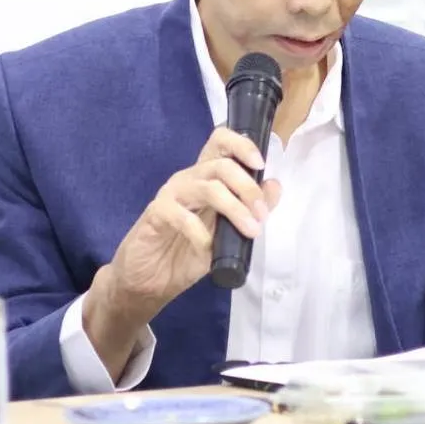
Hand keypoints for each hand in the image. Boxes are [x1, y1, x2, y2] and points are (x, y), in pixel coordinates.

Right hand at [81, 128, 283, 376]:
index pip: (221, 142)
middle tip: (260, 215)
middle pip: (221, 164)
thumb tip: (275, 186)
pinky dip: (201, 232)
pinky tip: (208, 248)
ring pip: (208, 187)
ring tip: (249, 231)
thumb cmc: (186, 254)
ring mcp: (171, 195)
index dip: (242, 145)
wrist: (149, 282)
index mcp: (206, 178)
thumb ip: (250, 210)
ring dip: (235, 208)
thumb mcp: (227, 234)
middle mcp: (189, 179)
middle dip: (248, 187)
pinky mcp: (156, 214)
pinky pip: (182, 215)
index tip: (260, 164)